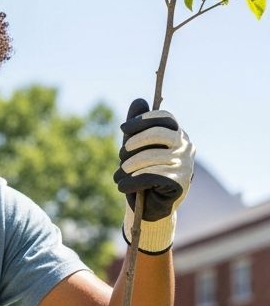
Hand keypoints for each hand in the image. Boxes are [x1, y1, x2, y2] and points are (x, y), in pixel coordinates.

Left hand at [113, 99, 195, 253]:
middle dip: (133, 144)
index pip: (165, 118)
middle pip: (158, 134)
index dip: (143, 121)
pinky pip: (152, 176)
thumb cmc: (142, 171)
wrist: (150, 205)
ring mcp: (185, 165)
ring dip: (128, 167)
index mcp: (178, 135)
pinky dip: (132, 182)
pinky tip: (122, 186)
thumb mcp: (136, 147)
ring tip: (119, 175)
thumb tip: (139, 100)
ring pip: (151, 157)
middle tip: (120, 155)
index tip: (123, 129)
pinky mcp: (180, 182)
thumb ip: (137, 126)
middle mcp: (186, 147)